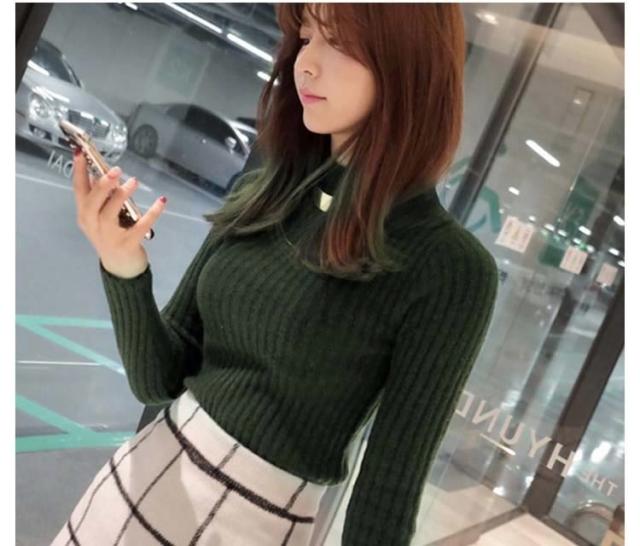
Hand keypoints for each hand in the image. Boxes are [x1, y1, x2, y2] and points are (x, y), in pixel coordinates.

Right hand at [72, 150, 166, 277]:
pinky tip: (162, 201)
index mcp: (84, 215)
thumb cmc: (110, 237)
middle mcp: (92, 225)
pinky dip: (152, 213)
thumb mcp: (99, 218)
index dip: (79, 170)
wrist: (120, 269)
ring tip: (133, 182)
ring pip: (110, 214)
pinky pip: (140, 226)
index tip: (81, 151)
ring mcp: (109, 236)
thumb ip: (99, 198)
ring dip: (121, 196)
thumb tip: (100, 172)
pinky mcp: (127, 244)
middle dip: (103, 184)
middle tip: (116, 170)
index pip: (78, 189)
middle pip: (92, 202)